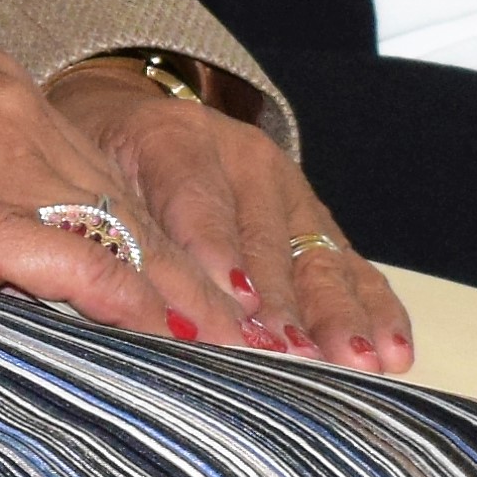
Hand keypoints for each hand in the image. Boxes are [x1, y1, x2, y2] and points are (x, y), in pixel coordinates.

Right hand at [0, 50, 260, 348]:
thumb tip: (30, 250)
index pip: (107, 169)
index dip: (168, 233)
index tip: (221, 282)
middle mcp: (10, 107)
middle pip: (131, 201)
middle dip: (199, 270)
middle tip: (262, 330)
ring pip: (118, 231)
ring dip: (184, 296)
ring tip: (239, 351)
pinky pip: (72, 260)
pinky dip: (128, 301)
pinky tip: (169, 337)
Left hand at [49, 67, 412, 371]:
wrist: (134, 115)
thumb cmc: (101, 163)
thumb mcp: (83, 180)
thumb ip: (101, 231)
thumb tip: (115, 302)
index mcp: (171, 139)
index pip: (196, 205)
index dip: (216, 259)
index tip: (231, 310)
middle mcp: (242, 159)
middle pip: (267, 239)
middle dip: (283, 304)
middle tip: (292, 355)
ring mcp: (285, 189)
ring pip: (315, 256)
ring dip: (337, 314)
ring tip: (356, 361)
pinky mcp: (311, 218)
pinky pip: (348, 264)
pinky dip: (373, 309)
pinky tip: (393, 349)